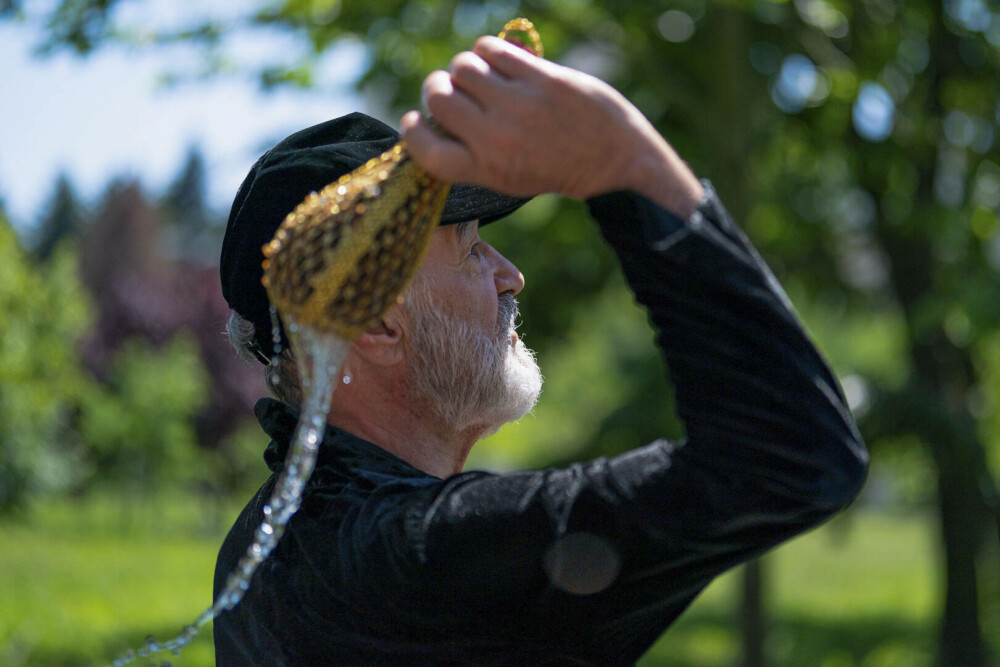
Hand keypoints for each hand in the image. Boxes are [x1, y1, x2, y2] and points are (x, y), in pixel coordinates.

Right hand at [401, 36, 702, 216]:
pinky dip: (489, 49)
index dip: (412, 132)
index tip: (415, 120)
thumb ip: (473, 154)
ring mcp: (518, 106)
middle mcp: (496, 139)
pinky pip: (492, 49)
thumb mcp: (509, 178)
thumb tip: (435, 116)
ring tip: (483, 75)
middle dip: (438, 88)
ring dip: (466, 67)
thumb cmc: (557, 168)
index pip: (424, 152)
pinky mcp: (541, 79)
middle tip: (454, 89)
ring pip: (462, 67)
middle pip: (438, 98)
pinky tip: (500, 59)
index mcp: (485, 169)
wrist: (615, 161)